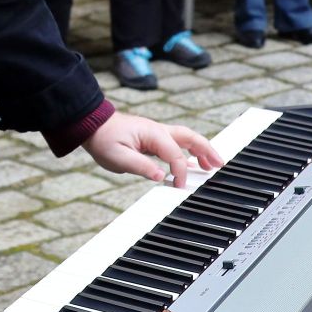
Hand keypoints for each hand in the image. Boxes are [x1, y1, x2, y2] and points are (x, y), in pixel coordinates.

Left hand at [81, 113, 221, 189]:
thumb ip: (140, 166)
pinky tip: (192, 162)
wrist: (93, 125)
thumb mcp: (117, 157)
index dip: (180, 171)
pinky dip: (188, 152)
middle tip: (219, 164)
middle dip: (207, 150)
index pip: (175, 154)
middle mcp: (159, 130)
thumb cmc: (104, 139)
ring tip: (211, 165)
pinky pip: (177, 143)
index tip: (179, 186)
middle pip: (190, 138)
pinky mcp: (153, 137)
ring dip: (201, 150)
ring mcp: (157, 133)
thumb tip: (161, 176)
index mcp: (152, 134)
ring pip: (186, 139)